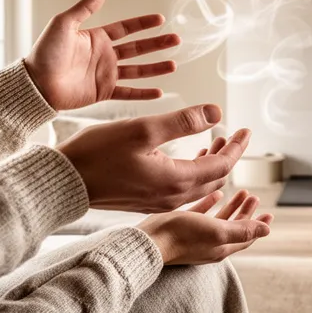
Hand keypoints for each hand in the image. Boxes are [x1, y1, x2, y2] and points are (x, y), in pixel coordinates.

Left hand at [25, 0, 181, 110]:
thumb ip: (84, 8)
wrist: (36, 85)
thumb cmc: (45, 53)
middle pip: (138, 49)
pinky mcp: (103, 92)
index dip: (143, 24)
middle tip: (177, 40)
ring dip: (156, 68)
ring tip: (174, 65)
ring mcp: (105, 75)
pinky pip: (128, 93)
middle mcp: (104, 56)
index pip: (126, 29)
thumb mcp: (63, 24)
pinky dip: (144, 93)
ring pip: (138, 70)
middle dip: (157, 44)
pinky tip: (160, 91)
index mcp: (96, 38)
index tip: (161, 19)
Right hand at [56, 104, 248, 212]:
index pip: (222, 164)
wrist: (64, 182)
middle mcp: (173, 196)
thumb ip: (183, 121)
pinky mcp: (148, 200)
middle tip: (236, 135)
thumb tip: (217, 112)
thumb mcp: (143, 129)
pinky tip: (191, 158)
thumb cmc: (98, 153)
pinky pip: (184, 189)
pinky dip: (195, 172)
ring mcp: (160, 200)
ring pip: (200, 185)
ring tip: (217, 142)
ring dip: (212, 163)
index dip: (237, 146)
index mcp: (177, 179)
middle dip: (229, 155)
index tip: (247, 130)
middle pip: (216, 177)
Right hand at [138, 189, 272, 264]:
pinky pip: (201, 214)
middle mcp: (210, 243)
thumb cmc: (183, 236)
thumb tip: (267, 230)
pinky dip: (210, 203)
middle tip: (253, 196)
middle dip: (245, 211)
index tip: (269, 213)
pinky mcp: (181, 226)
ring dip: (231, 206)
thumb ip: (243, 230)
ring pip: (219, 219)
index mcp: (222, 246)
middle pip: (234, 226)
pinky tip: (215, 193)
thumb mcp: (219, 232)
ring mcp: (196, 236)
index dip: (258, 224)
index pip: (247, 236)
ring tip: (240, 191)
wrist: (149, 240)